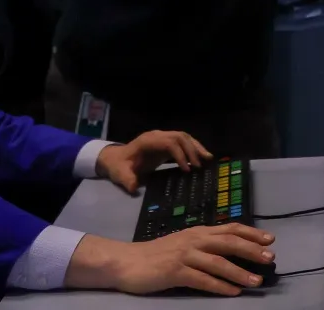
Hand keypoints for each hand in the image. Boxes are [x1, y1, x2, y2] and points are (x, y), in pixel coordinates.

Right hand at [68, 226, 275, 295]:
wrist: (128, 262)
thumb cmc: (158, 254)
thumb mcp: (185, 243)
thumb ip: (205, 244)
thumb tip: (232, 249)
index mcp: (198, 231)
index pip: (230, 229)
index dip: (251, 233)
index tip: (270, 239)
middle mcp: (195, 240)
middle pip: (229, 242)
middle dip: (252, 250)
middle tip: (270, 258)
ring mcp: (185, 256)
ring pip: (218, 262)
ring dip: (240, 272)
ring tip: (256, 281)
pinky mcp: (175, 272)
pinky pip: (202, 280)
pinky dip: (220, 286)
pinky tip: (233, 292)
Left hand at [97, 130, 213, 193]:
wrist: (115, 158)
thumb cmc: (118, 166)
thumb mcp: (120, 174)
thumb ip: (127, 180)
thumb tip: (134, 188)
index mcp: (148, 141)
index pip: (169, 143)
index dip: (180, 154)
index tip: (187, 170)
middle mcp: (157, 136)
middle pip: (180, 137)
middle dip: (192, 150)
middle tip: (201, 165)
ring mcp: (162, 138)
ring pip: (184, 137)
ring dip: (196, 147)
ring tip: (208, 158)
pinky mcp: (166, 144)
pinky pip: (182, 142)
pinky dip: (193, 148)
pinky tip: (200, 158)